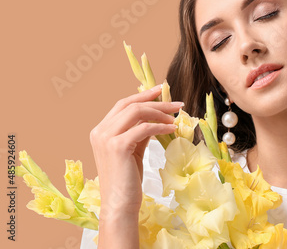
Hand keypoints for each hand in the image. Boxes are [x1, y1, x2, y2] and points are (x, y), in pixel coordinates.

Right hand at [89, 85, 182, 218]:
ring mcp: (106, 138)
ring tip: (176, 117)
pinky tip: (172, 129)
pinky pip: (144, 128)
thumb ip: (140, 132)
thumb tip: (156, 116)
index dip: (143, 96)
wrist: (119, 205)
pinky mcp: (117, 146)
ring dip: (160, 112)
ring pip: (137, 112)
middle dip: (155, 100)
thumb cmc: (127, 180)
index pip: (123, 104)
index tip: (161, 90)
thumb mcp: (133, 150)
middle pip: (130, 104)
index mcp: (101, 130)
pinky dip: (160, 126)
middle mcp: (100, 131)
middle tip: (176, 102)